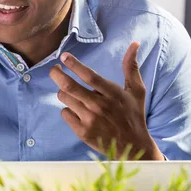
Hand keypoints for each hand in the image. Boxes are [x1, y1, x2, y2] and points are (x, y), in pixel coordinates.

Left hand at [49, 42, 162, 159]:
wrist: (133, 146)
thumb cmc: (133, 115)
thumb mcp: (136, 90)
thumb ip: (131, 67)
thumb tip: (134, 43)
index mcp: (112, 94)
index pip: (89, 76)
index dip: (74, 64)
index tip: (64, 56)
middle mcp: (99, 106)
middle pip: (69, 86)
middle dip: (56, 74)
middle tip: (54, 69)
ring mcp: (90, 120)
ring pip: (64, 98)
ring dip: (64, 92)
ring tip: (72, 93)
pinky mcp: (82, 132)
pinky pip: (64, 113)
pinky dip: (67, 109)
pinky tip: (77, 111)